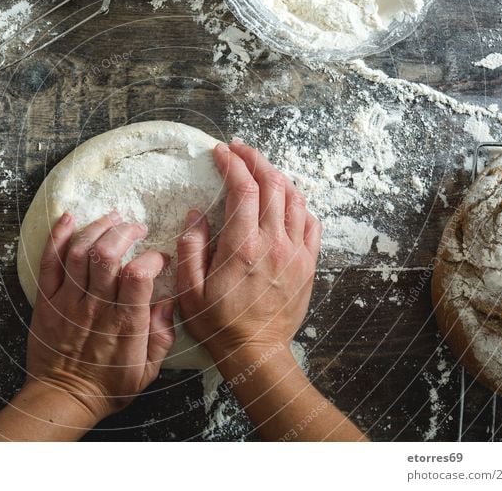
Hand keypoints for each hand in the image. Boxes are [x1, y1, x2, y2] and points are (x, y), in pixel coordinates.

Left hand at [25, 211, 175, 424]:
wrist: (62, 398)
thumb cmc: (108, 386)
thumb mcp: (147, 370)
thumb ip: (162, 336)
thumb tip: (169, 302)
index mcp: (125, 323)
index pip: (139, 275)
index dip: (152, 258)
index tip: (159, 258)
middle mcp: (96, 307)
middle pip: (107, 254)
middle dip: (124, 231)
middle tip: (135, 227)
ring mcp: (69, 301)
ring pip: (79, 252)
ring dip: (96, 227)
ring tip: (111, 218)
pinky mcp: (47, 301)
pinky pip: (50, 263)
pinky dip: (58, 237)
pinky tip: (69, 219)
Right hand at [176, 140, 321, 359]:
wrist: (256, 352)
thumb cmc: (219, 324)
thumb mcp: (190, 290)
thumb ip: (190, 248)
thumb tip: (197, 215)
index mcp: (243, 247)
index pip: (243, 188)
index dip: (232, 163)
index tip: (220, 152)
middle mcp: (274, 244)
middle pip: (272, 184)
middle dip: (255, 159)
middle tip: (240, 149)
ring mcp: (296, 252)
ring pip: (295, 198)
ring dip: (278, 176)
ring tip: (261, 167)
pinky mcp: (308, 263)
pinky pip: (311, 222)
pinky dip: (299, 203)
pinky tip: (286, 200)